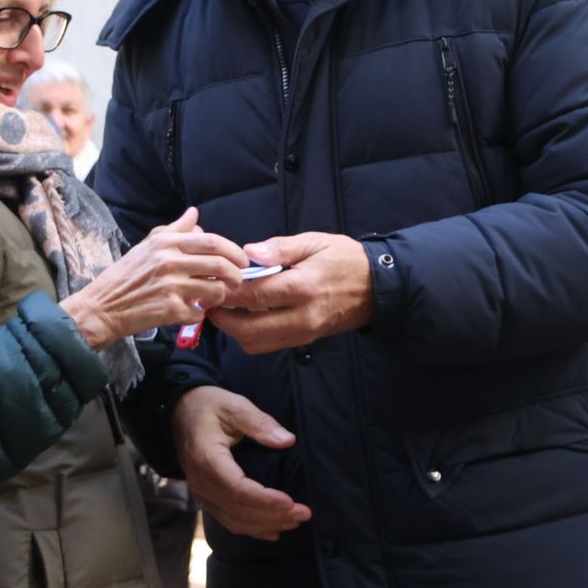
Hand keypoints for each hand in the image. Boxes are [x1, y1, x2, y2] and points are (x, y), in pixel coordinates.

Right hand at [63, 207, 246, 350]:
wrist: (102, 307)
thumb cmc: (126, 275)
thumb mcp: (147, 246)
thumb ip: (174, 229)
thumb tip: (194, 213)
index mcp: (165, 243)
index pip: (212, 241)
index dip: (234, 251)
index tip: (241, 260)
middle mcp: (169, 261)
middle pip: (219, 264)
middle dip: (236, 274)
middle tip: (238, 280)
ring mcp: (170, 286)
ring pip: (215, 290)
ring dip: (221, 295)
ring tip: (215, 296)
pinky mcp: (169, 310)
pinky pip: (199, 312)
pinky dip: (200, 313)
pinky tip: (192, 311)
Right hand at [173, 386, 311, 540]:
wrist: (180, 412)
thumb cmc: (209, 406)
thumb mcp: (234, 405)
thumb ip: (260, 423)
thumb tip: (287, 440)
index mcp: (207, 459)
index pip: (237, 489)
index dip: (265, 500)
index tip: (291, 502)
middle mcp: (202, 483)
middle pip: (239, 510)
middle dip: (273, 515)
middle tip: (303, 513)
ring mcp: (202, 493)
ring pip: (234, 520)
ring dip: (266, 525)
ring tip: (294, 521)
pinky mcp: (206, 497)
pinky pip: (228, 520)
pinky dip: (251, 529)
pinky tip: (272, 531)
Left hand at [210, 233, 372, 354]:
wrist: (379, 287)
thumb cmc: (346, 259)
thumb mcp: (315, 243)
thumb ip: (280, 248)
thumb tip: (249, 252)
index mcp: (302, 287)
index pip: (252, 296)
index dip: (225, 292)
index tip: (208, 284)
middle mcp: (301, 316)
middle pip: (248, 331)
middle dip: (223, 319)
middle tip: (210, 301)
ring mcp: (303, 332)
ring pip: (256, 344)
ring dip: (234, 330)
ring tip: (224, 308)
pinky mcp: (305, 339)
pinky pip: (269, 344)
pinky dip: (250, 334)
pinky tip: (245, 315)